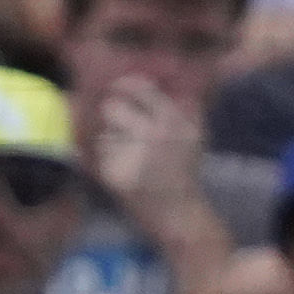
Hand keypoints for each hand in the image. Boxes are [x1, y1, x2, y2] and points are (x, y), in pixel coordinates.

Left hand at [92, 75, 204, 223]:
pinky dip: (107, 161)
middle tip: (117, 125)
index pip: (139, 89)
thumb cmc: (184, 171)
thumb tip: (150, 81)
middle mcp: (151, 134)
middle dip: (111, 116)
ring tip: (130, 156)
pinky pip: (100, 156)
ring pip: (104, 134)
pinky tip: (124, 171)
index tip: (116, 87)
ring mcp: (131, 154)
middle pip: (111, 109)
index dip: (123, 86)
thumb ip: (180, 107)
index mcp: (173, 120)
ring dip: (111, 142)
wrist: (178, 212)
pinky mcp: (114, 174)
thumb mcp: (193, 134)